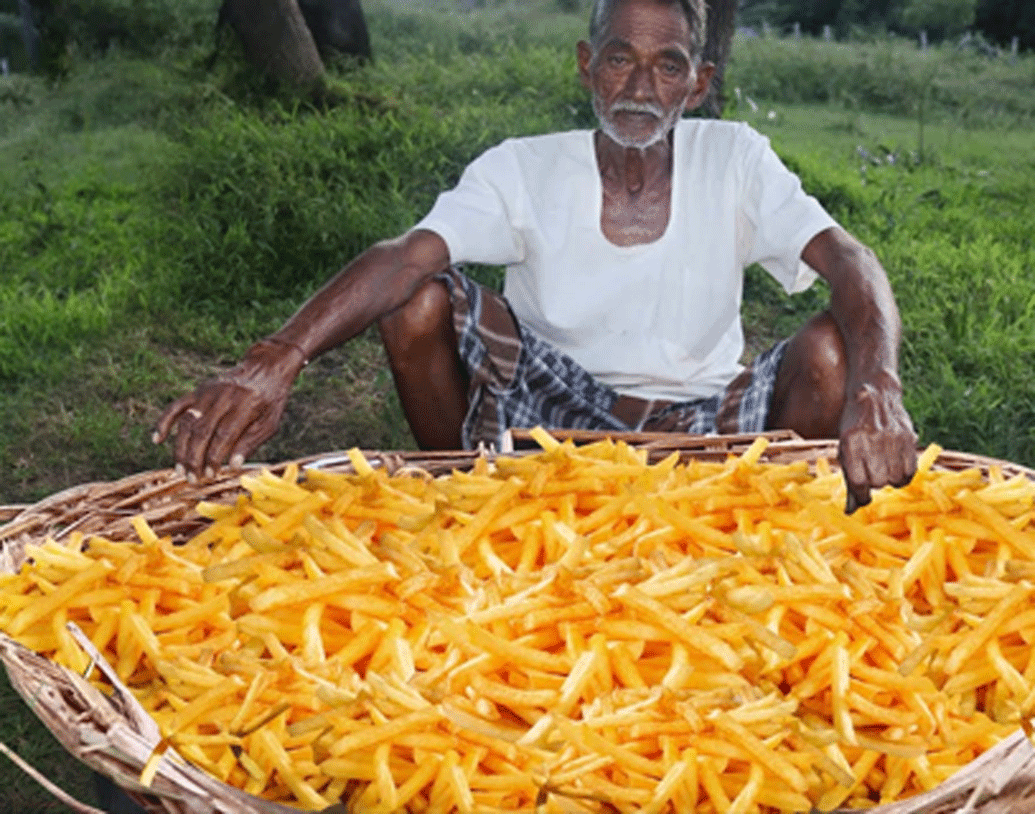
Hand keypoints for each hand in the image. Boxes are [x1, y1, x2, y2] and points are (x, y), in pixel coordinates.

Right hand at [152, 338, 306, 479]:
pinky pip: (176, 406)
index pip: (224, 435)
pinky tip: (157, 439)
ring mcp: (208, 393)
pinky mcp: (198, 391)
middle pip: (202, 431)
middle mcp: (224, 397)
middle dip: (195, 458)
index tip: (210, 475)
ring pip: (187, 423)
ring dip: (181, 449)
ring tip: (181, 470)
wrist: (265, 369)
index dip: (214, 457)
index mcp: (246, 405)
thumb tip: (232, 466)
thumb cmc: (270, 402)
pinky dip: (164, 422)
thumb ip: (251, 443)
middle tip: (192, 479)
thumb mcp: (269, 423)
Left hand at [837, 373, 917, 512]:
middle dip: (873, 483)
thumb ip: (849, 479)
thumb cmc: (855, 427)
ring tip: (882, 466)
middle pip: (878, 482)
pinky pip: (910, 471)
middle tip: (871, 472)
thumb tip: (850, 512)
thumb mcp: (845, 449)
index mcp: (851, 444)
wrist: (875, 395)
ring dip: (888, 479)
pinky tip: (895, 466)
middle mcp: (872, 441)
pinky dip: (903, 475)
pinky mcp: (909, 438)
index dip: (860, 494)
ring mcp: (893, 439)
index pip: (859, 483)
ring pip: (895, 479)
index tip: (862, 494)